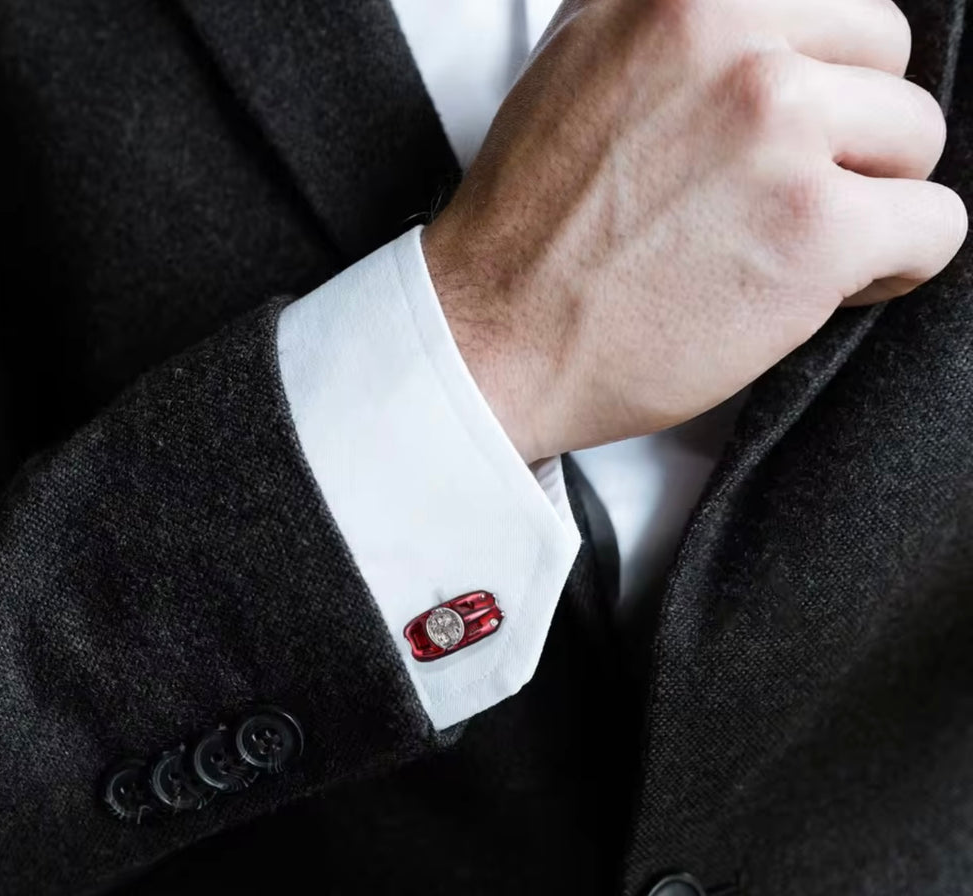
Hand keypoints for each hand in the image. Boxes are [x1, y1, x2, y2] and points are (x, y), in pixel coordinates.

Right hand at [422, 0, 967, 462]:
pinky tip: (831, 286)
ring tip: (799, 245)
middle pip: (886, 61)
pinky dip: (898, 264)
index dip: (821, 76)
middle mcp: (738, 47)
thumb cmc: (531, 226)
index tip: (800, 130)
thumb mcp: (581, 63)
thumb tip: (752, 17)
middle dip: (851, 135)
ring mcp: (780, 136)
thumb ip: (676, 23)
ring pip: (918, 142)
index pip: (833, 3)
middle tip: (792, 194)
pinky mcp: (813, 233)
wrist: (493, 336)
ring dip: (872, 200)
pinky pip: (934, 227)